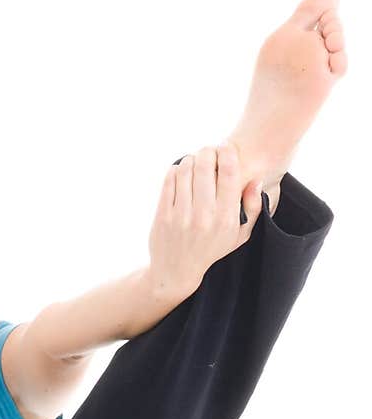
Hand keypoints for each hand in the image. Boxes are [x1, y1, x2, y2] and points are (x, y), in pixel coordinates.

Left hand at [147, 145, 263, 299]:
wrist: (177, 271)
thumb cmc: (211, 249)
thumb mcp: (239, 235)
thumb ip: (252, 208)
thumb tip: (255, 180)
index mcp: (226, 219)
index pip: (229, 175)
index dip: (227, 153)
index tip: (225, 147)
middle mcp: (204, 217)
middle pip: (206, 167)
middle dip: (207, 152)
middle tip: (208, 151)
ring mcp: (181, 217)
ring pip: (185, 171)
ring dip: (191, 159)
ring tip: (195, 161)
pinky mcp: (163, 216)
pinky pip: (169, 181)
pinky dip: (175, 170)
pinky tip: (180, 171)